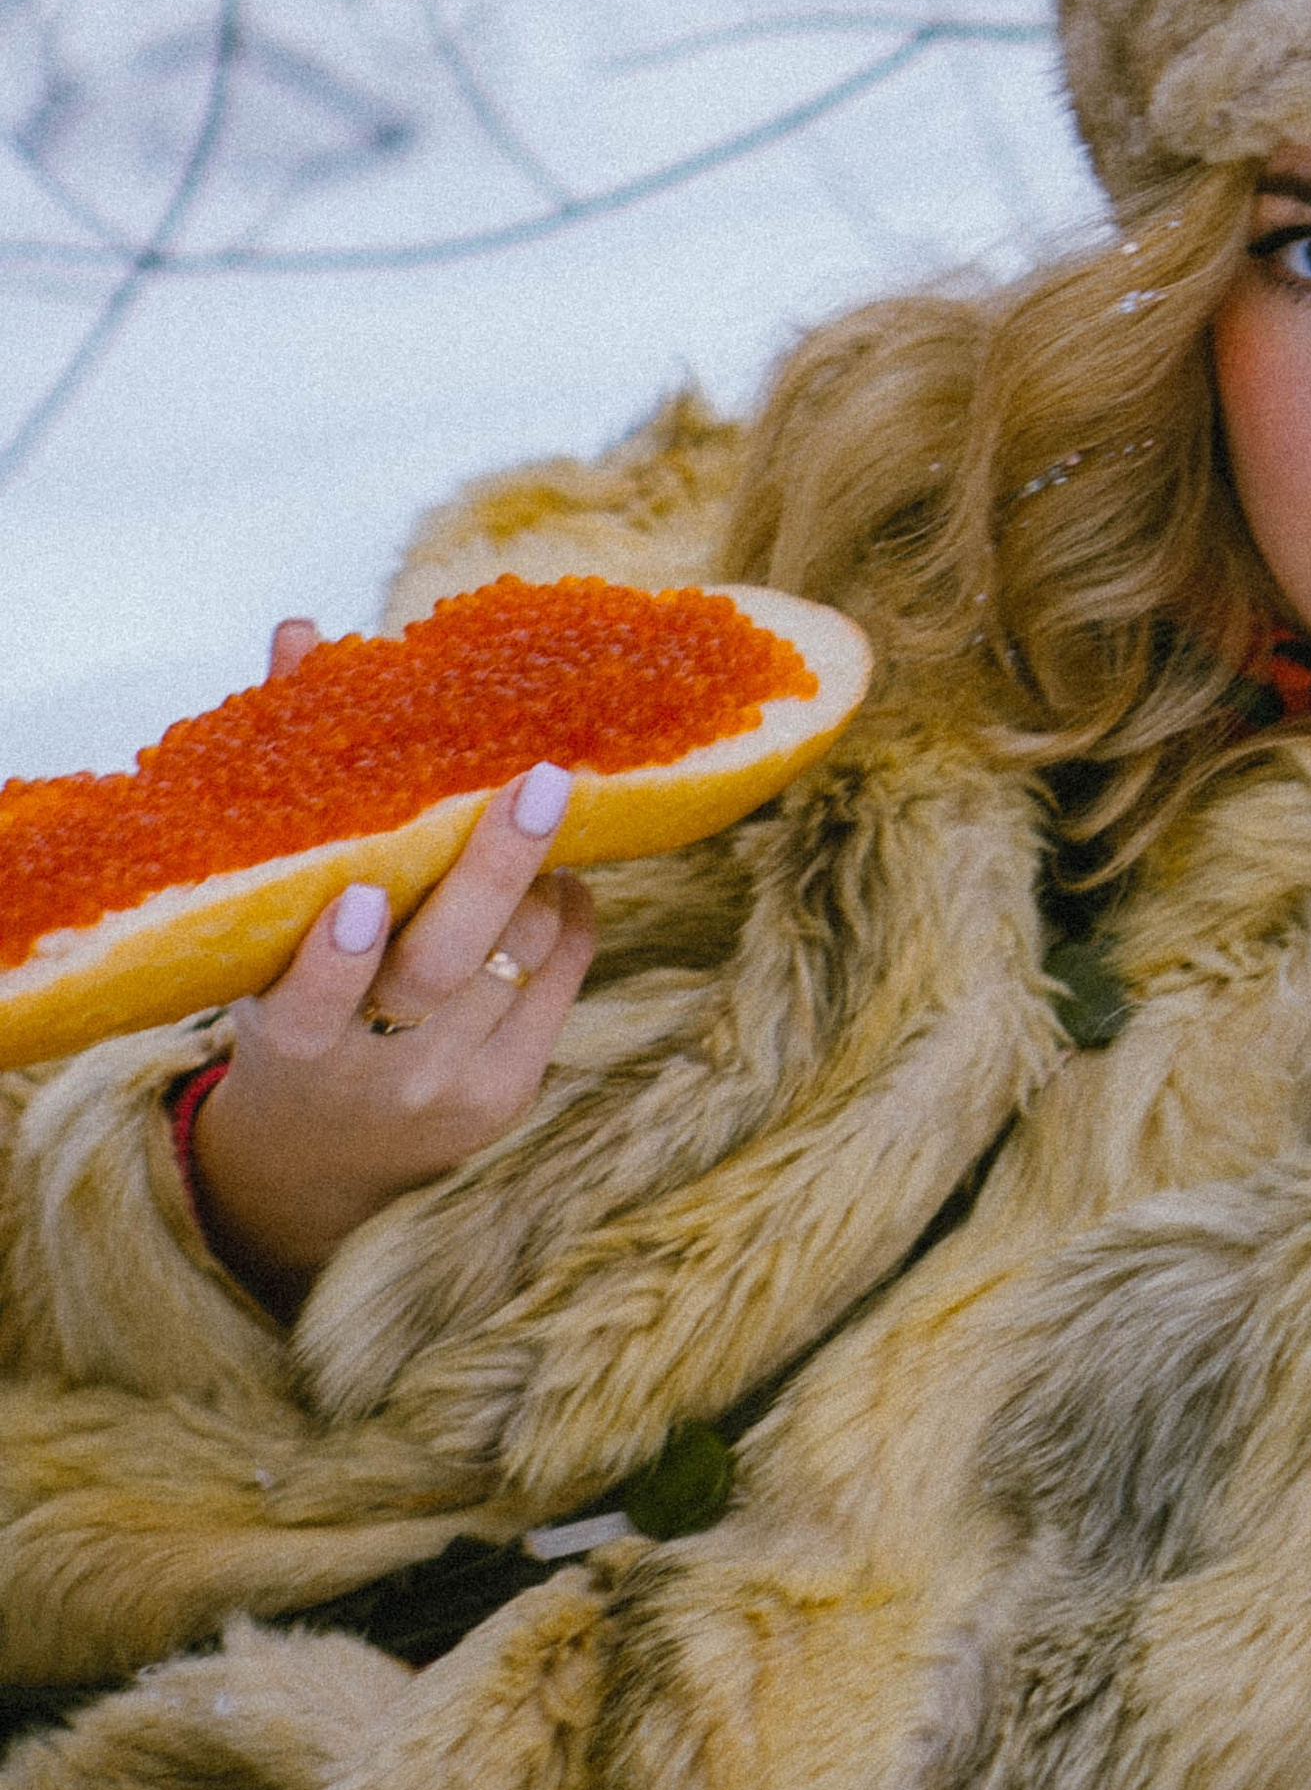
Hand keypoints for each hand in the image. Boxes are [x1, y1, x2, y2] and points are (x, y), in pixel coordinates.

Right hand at [187, 618, 595, 1303]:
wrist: (321, 1155)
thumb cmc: (290, 990)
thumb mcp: (263, 919)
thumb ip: (287, 779)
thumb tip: (301, 633)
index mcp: (286, 1038)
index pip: (306, 1006)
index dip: (335, 958)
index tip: (362, 895)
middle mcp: (366, 1074)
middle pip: (439, 972)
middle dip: (493, 873)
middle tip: (541, 781)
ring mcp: (446, 1090)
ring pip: (515, 963)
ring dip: (537, 881)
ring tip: (538, 814)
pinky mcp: (510, 1095)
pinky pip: (561, 985)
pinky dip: (569, 917)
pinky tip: (559, 880)